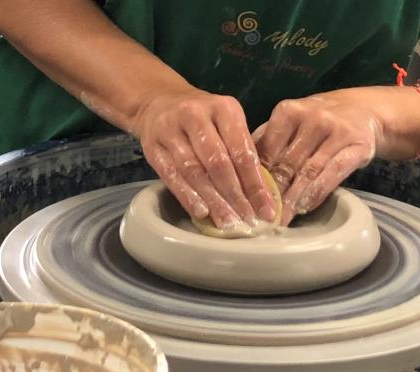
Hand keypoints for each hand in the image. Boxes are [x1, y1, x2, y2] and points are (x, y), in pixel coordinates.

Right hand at [134, 86, 275, 228]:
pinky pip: (171, 175)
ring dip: (213, 200)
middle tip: (248, 220)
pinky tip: (201, 212)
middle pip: (218, 162)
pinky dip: (187, 196)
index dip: (256, 184)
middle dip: (236, 196)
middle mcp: (196, 115)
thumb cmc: (204, 119)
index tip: (267, 210)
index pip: (243, 151)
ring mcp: (170, 130)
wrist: (160, 101)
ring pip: (194, 171)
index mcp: (224, 108)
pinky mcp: (152, 146)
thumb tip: (262, 195)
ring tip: (227, 222)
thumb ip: (242, 151)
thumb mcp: (228, 122)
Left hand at [254, 90, 380, 225]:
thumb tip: (239, 171)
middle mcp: (312, 118)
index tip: (246, 201)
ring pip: (309, 171)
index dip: (256, 178)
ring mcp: (336, 131)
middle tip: (260, 217)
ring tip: (280, 219)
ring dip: (292, 199)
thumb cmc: (315, 122)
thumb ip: (267, 142)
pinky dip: (316, 193)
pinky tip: (305, 208)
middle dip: (272, 193)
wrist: (362, 110)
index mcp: (288, 111)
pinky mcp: (357, 145)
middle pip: (287, 163)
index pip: (266, 150)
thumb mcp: (289, 123)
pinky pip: (333, 173)